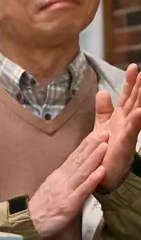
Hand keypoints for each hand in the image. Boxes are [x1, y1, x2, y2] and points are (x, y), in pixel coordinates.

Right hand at [28, 130, 108, 237]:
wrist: (28, 223)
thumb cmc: (41, 208)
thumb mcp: (53, 189)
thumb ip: (66, 180)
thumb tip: (78, 171)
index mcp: (58, 176)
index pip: (74, 157)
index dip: (86, 145)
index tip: (96, 133)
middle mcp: (61, 180)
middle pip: (78, 160)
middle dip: (92, 146)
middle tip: (104, 132)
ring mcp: (65, 191)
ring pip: (82, 172)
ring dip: (94, 158)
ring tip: (104, 146)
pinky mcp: (68, 204)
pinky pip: (82, 190)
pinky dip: (92, 180)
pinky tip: (101, 172)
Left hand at [94, 62, 140, 189]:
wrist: (102, 173)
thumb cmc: (104, 149)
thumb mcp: (102, 125)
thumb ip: (103, 110)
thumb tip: (104, 92)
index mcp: (120, 117)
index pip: (127, 96)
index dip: (130, 82)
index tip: (133, 66)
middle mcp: (126, 123)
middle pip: (134, 101)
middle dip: (139, 86)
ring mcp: (127, 133)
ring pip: (136, 113)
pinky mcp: (124, 145)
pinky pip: (131, 131)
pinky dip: (136, 121)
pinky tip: (140, 111)